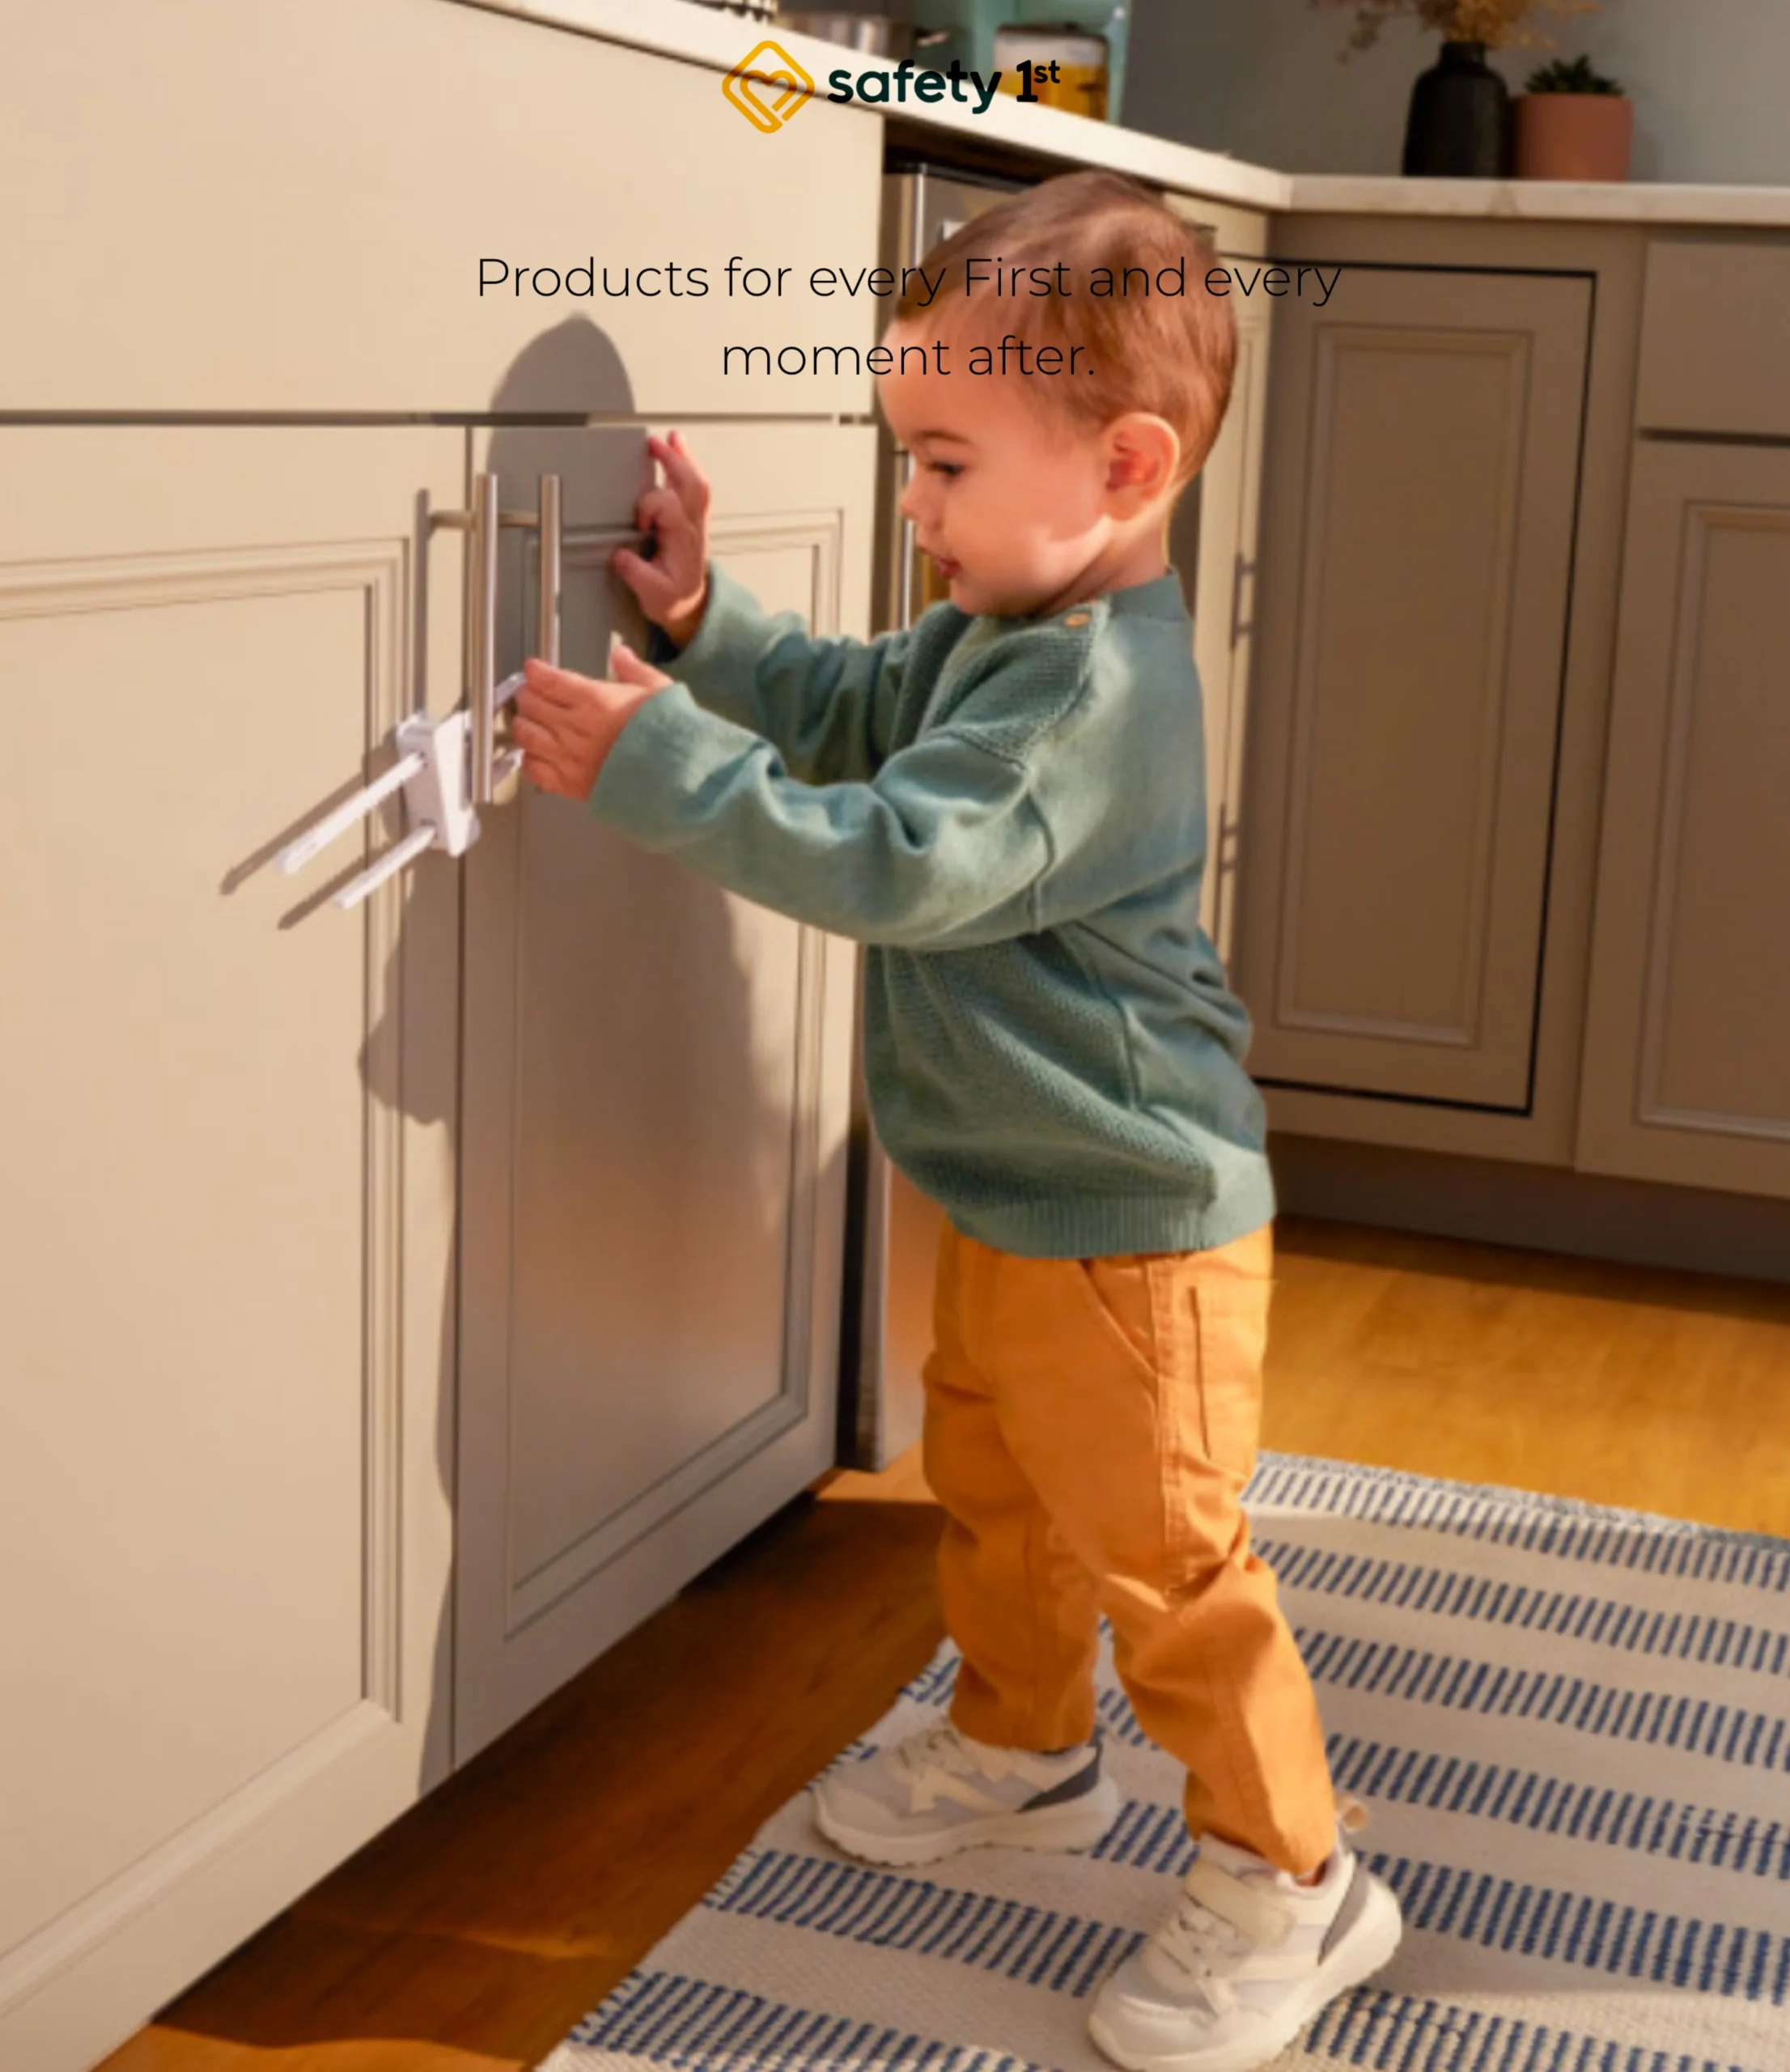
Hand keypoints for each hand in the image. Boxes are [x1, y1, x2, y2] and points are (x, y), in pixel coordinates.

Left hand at [510, 641, 671, 800]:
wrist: (679, 778)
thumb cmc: (671, 736)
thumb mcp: (659, 692)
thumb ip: (635, 671)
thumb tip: (621, 655)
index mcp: (595, 700)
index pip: (548, 680)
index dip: (535, 672)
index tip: (533, 670)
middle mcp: (576, 727)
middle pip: (531, 704)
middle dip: (528, 695)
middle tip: (531, 694)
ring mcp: (570, 757)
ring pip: (526, 735)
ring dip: (524, 725)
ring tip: (530, 721)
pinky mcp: (571, 784)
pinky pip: (535, 770)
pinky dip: (530, 760)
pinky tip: (536, 754)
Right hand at [610, 428, 709, 648]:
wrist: (692, 607)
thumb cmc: (674, 600)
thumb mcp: (652, 594)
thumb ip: (635, 574)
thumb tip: (620, 555)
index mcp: (684, 541)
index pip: (669, 507)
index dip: (650, 507)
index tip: (640, 524)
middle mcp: (693, 528)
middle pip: (691, 485)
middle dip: (674, 461)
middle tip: (655, 444)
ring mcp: (696, 522)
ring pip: (697, 483)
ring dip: (684, 458)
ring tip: (671, 438)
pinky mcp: (693, 520)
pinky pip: (696, 487)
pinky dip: (688, 466)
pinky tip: (679, 451)